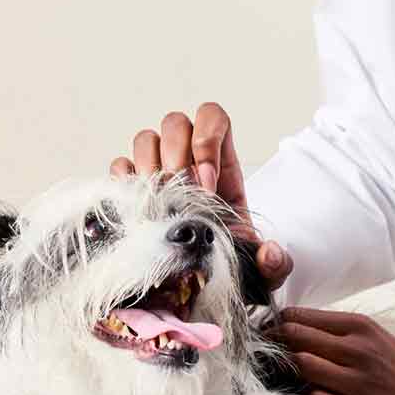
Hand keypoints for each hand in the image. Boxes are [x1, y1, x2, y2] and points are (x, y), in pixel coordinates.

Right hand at [110, 101, 292, 291]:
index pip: (212, 117)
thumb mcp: (262, 266)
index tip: (207, 186)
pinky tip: (138, 207)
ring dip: (149, 168)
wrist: (201, 277)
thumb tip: (269, 255)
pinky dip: (125, 181)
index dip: (207, 141)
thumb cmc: (231, 258)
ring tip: (158, 204)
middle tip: (180, 196)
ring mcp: (157, 168)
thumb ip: (274, 263)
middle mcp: (187, 156)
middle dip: (176, 157)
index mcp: (221, 162)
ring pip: (145, 139)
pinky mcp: (133, 187)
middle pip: (175, 123)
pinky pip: (120, 165)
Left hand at [274, 308, 394, 394]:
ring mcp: (356, 384)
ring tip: (294, 376)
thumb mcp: (381, 342)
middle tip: (268, 352)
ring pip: (303, 369)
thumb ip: (343, 334)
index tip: (269, 331)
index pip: (303, 317)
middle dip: (277, 345)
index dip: (280, 324)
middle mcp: (358, 351)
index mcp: (363, 328)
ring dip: (294, 373)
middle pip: (296, 339)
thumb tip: (298, 328)